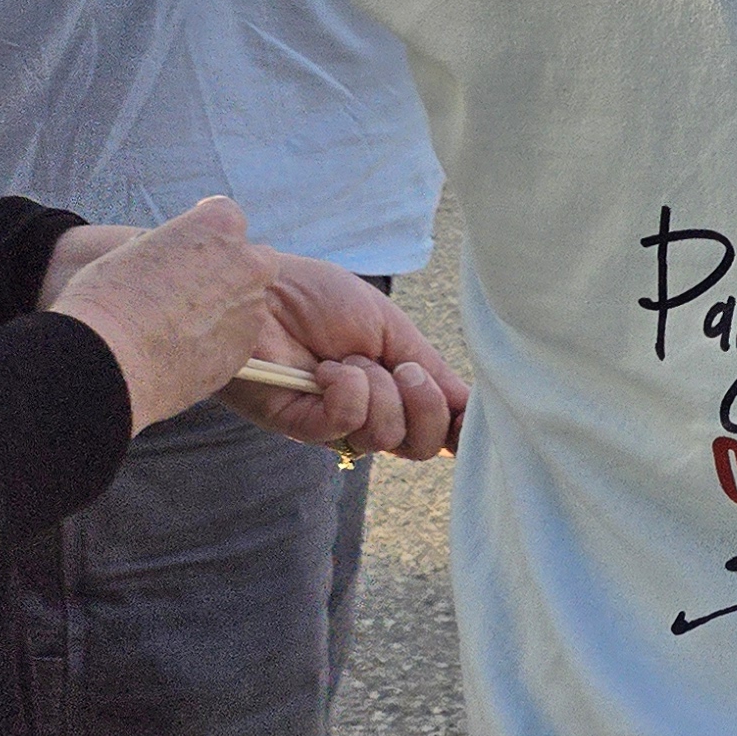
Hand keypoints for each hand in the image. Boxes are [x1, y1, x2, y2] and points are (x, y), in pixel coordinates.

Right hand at [46, 198, 276, 433]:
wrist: (110, 360)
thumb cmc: (108, 300)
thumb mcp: (134, 252)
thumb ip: (169, 250)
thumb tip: (172, 260)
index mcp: (219, 225)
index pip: (225, 216)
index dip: (204, 234)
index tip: (188, 250)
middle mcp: (247, 262)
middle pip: (250, 260)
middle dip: (231, 272)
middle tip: (191, 291)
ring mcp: (252, 307)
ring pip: (247, 304)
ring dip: (224, 311)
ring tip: (177, 329)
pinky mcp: (246, 347)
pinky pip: (236, 341)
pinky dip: (217, 344)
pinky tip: (181, 352)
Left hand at [242, 257, 467, 458]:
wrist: (265, 289)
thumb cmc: (320, 300)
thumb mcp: (394, 330)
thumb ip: (431, 370)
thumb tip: (471, 408)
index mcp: (395, 392)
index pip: (437, 431)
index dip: (457, 428)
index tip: (467, 410)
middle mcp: (369, 415)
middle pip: (421, 446)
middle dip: (426, 406)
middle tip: (404, 369)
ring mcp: (335, 425)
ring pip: (387, 436)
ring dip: (380, 389)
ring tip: (351, 359)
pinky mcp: (301, 427)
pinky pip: (348, 425)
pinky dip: (347, 390)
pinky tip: (326, 369)